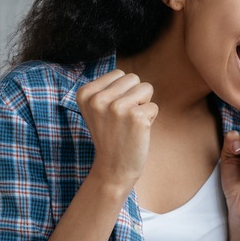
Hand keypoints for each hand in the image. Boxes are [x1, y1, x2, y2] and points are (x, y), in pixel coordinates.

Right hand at [76, 69, 157, 188]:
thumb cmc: (111, 134)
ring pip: (146, 88)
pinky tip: (137, 131)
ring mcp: (117, 107)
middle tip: (124, 118)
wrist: (113, 167)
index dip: (122, 92)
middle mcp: (98, 98)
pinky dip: (151, 118)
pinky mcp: (136, 117)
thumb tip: (128, 74)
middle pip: (133, 77)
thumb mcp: (98, 108)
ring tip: (130, 123)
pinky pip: (154, 106)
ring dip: (143, 105)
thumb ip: (109, 87)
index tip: (113, 112)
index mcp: (85, 93)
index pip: (119, 73)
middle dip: (135, 95)